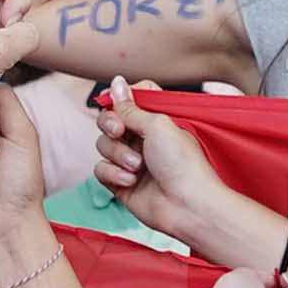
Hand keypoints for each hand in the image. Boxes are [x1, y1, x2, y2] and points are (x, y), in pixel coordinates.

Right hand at [91, 90, 247, 242]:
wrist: (187, 205)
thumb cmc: (183, 164)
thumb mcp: (158, 124)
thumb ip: (131, 106)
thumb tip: (117, 83)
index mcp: (156, 121)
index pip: (129, 100)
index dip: (121, 101)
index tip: (121, 105)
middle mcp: (142, 139)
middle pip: (109, 121)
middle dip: (111, 125)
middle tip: (121, 132)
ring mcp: (131, 161)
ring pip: (103, 145)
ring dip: (118, 154)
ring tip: (138, 166)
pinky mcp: (121, 183)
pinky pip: (100, 169)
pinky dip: (113, 174)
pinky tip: (131, 181)